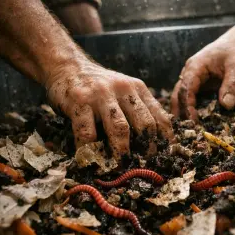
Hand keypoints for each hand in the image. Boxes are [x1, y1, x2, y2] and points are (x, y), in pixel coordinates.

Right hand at [46, 59, 173, 157]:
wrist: (69, 66)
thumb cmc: (100, 86)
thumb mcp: (124, 90)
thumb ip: (137, 108)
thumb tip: (152, 141)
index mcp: (138, 89)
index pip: (160, 116)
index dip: (165, 139)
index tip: (165, 156)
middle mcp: (124, 89)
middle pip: (145, 124)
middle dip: (147, 149)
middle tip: (144, 166)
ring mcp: (101, 95)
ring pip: (120, 129)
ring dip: (122, 153)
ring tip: (121, 168)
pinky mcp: (79, 102)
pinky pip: (88, 133)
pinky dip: (91, 151)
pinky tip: (91, 160)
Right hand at [171, 31, 234, 120]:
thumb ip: (232, 85)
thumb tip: (226, 106)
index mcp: (195, 67)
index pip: (185, 89)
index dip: (188, 106)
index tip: (194, 121)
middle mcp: (189, 73)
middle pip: (178, 95)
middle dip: (181, 112)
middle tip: (187, 130)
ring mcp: (193, 79)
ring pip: (181, 97)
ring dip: (183, 112)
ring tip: (187, 129)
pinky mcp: (200, 84)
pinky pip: (191, 98)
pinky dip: (190, 109)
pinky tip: (195, 121)